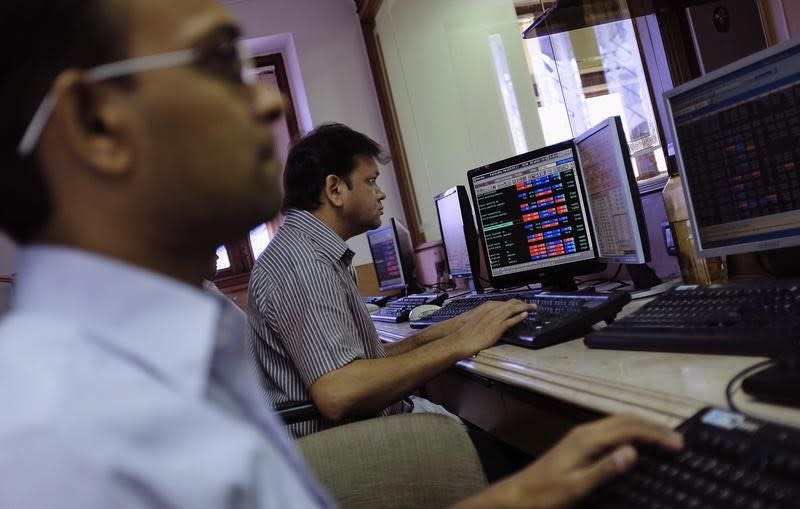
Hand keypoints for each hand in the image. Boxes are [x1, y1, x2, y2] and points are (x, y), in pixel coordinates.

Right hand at [453, 300, 534, 355]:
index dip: (514, 303)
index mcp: (487, 307)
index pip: (504, 302)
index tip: (521, 304)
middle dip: (522, 303)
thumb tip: (493, 318)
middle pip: (511, 304)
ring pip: (513, 310)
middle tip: (531, 304)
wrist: (463, 339)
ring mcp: (496, 318)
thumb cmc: (468, 332)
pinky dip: (519, 317)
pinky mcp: (498, 327)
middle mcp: (492, 310)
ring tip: (533, 307)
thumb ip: (487, 316)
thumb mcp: (477, 319)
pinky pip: (511, 320)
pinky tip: (525, 315)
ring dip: (524, 307)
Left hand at [472, 415, 683, 508]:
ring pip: (618, 423)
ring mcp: (581, 436)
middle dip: (653, 426)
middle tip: (679, 440)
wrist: (518, 495)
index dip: (655, 433)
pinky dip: (630, 433)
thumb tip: (634, 451)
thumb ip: (605, 469)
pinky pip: (611, 431)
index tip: (680, 444)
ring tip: (665, 439)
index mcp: (587, 439)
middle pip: (625, 420)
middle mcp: (585, 431)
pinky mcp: (579, 443)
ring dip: (642, 427)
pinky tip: (638, 444)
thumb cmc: (546, 494)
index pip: (628, 428)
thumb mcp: (577, 487)